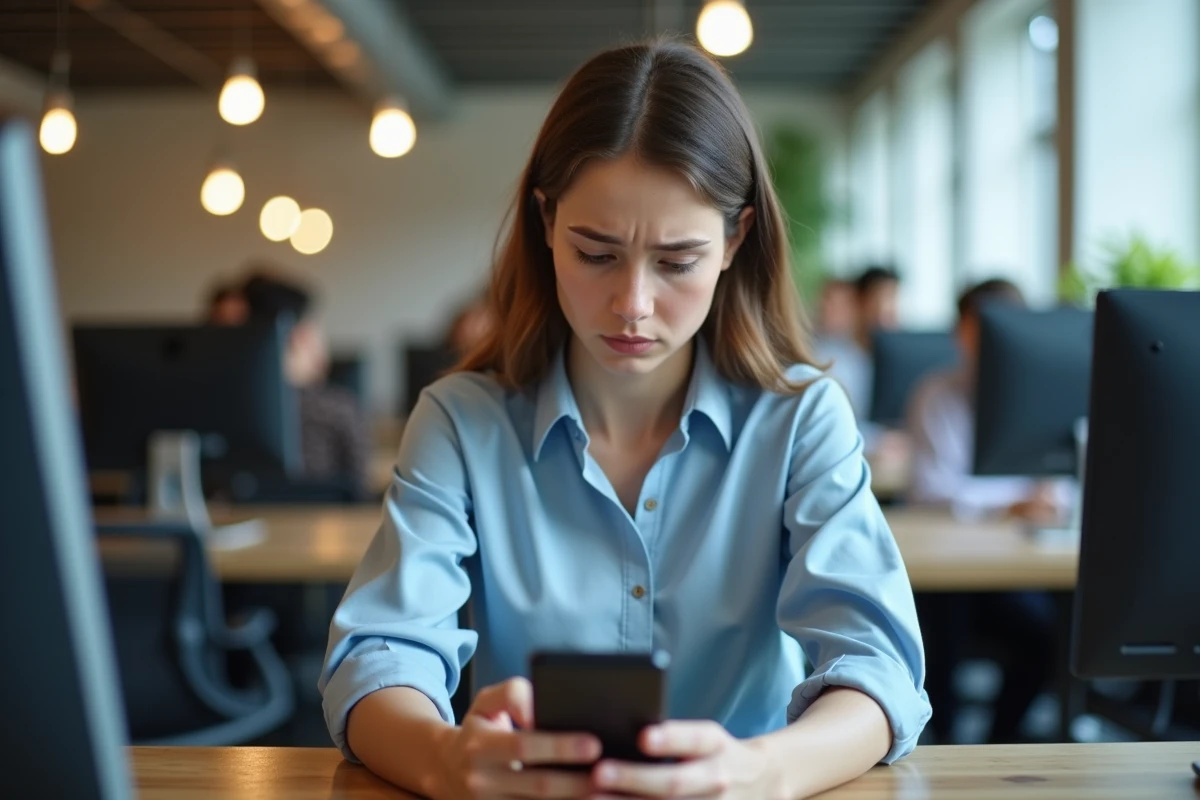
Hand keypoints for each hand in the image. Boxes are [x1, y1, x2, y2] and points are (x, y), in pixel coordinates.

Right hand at [438, 677, 600, 798]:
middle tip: (612, 772)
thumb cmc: (479, 729)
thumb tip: (537, 709)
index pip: (523, 746)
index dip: (559, 746)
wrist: (445, 769)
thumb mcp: (486, 701)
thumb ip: (513, 693)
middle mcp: (482, 780)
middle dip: (577, 782)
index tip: (594, 743)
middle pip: (538, 786)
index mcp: (479, 746)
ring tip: (608, 793)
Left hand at [589, 720, 778, 798]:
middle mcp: (717, 778)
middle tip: (598, 773)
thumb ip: (672, 738)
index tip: (642, 736)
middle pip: (675, 782)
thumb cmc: (716, 755)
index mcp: (716, 745)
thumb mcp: (706, 739)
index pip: (694, 739)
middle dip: (635, 779)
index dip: (669, 739)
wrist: (765, 783)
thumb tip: (618, 734)